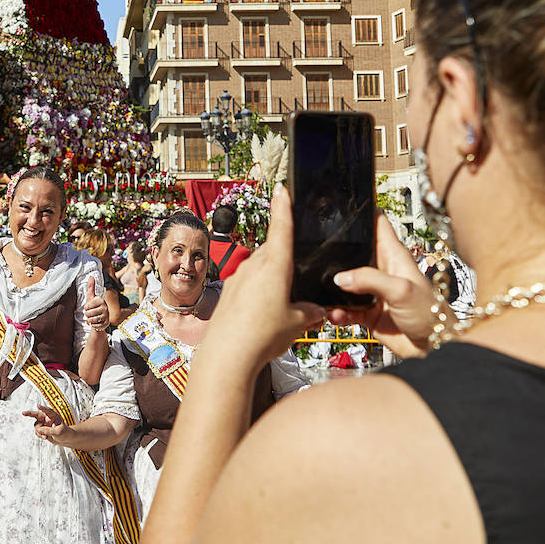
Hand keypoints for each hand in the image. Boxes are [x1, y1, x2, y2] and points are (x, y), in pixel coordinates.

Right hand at [23, 403, 72, 444]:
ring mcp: (44, 423)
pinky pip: (37, 432)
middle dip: (29, 414)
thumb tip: (39, 430)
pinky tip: (46, 437)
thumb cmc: (65, 432)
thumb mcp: (58, 432)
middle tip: (23, 413)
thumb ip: (48, 430)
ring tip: (46, 436)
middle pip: (36, 415)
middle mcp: (47, 418)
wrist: (65, 439)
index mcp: (54, 416)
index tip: (37, 405)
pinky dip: (40, 435)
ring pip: (36, 426)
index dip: (42, 408)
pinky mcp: (42, 429)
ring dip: (40, 432)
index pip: (47, 411)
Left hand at [83, 281, 109, 330]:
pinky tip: (97, 322)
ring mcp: (106, 316)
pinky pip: (94, 325)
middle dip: (88, 314)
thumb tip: (91, 276)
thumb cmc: (93, 307)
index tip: (90, 307)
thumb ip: (91, 287)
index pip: (87, 306)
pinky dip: (93, 325)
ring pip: (91, 319)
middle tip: (92, 313)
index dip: (86, 308)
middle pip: (88, 313)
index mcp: (101, 300)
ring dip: (90, 320)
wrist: (99, 319)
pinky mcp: (106, 323)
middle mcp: (105, 307)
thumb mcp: (91, 297)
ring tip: (94, 317)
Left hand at [203, 186, 327, 373]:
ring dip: (272, 279)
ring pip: (260, 269)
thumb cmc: (262, 335)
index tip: (282, 188)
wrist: (227, 355)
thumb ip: (310, 312)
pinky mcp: (228, 292)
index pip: (281, 227)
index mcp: (274, 265)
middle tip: (299, 278)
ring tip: (283, 306)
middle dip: (286, 260)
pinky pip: (248, 285)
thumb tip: (316, 310)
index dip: (284, 206)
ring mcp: (238, 278)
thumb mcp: (297, 323)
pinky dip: (258, 293)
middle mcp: (254, 266)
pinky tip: (263, 314)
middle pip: (273, 251)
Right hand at [328, 213, 441, 357]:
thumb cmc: (430, 314)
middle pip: (353, 252)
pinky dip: (337, 312)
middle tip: (316, 253)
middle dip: (336, 252)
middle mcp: (381, 270)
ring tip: (326, 295)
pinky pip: (344, 309)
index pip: (377, 224)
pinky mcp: (366, 312)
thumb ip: (369, 280)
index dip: (362, 212)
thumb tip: (339, 278)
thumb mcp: (401, 290)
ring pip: (344, 282)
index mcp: (393, 255)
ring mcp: (372, 291)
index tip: (342, 206)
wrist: (434, 348)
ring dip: (332, 288)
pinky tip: (335, 316)